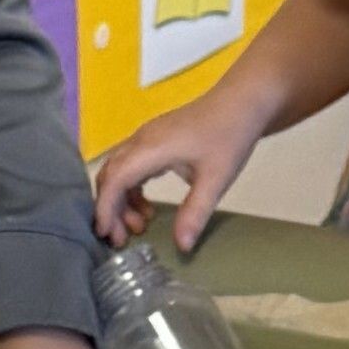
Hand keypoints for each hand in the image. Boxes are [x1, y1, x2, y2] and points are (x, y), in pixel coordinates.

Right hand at [92, 88, 260, 249]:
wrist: (243, 101)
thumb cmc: (229, 136)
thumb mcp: (215, 179)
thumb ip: (195, 213)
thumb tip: (182, 246)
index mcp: (151, 148)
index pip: (114, 180)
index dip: (105, 209)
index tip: (106, 234)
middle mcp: (141, 140)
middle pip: (110, 176)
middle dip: (110, 210)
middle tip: (122, 239)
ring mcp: (147, 137)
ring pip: (119, 171)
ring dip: (122, 201)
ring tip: (140, 227)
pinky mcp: (155, 139)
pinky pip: (131, 166)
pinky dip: (132, 190)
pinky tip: (148, 208)